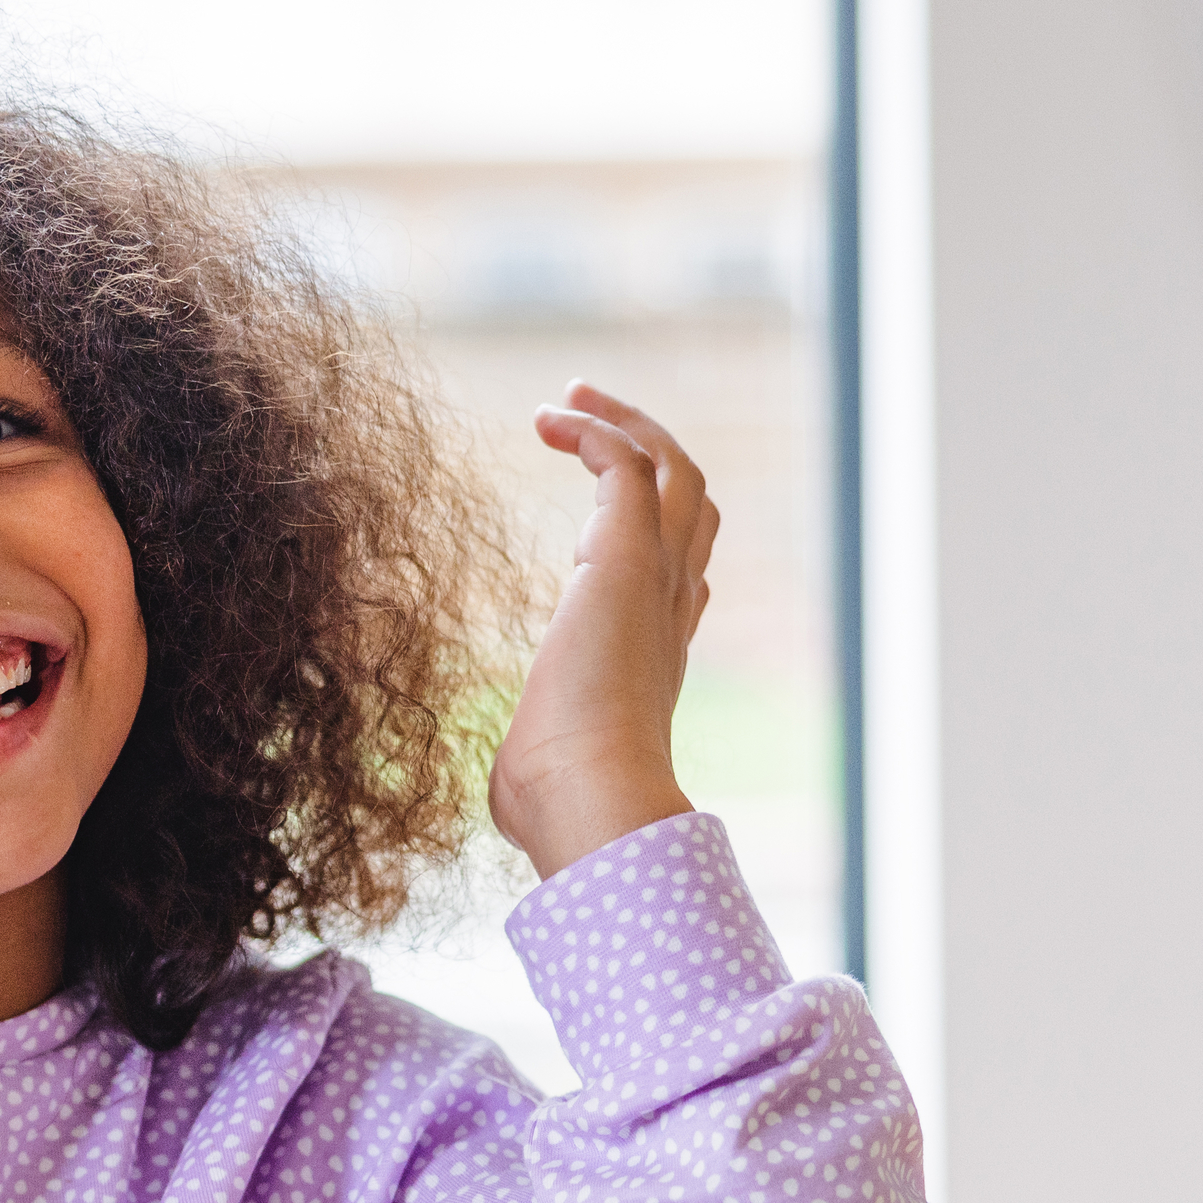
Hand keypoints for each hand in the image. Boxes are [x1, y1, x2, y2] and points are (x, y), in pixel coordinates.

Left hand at [490, 383, 713, 880]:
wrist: (588, 798)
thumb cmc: (557, 805)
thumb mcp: (542, 777)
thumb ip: (533, 768)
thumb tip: (511, 796)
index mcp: (656, 664)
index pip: (680, 585)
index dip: (656, 544)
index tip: (598, 524)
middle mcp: (669, 614)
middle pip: (691, 510)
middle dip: (648, 457)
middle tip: (586, 420)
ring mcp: (656, 580)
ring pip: (674, 472)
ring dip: (626, 424)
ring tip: (570, 398)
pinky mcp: (626, 556)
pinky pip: (627, 463)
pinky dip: (597, 429)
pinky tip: (550, 419)